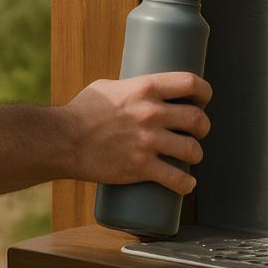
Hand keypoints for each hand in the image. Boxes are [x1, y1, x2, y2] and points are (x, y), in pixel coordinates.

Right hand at [63, 73, 212, 193]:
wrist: (63, 140)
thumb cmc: (82, 111)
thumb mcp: (108, 87)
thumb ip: (131, 89)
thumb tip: (145, 93)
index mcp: (145, 88)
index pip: (190, 83)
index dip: (204, 92)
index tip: (203, 99)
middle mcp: (151, 113)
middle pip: (197, 118)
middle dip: (202, 126)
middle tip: (197, 131)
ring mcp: (148, 141)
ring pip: (192, 149)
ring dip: (196, 154)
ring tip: (191, 155)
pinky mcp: (141, 167)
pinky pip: (176, 179)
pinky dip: (186, 184)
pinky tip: (187, 184)